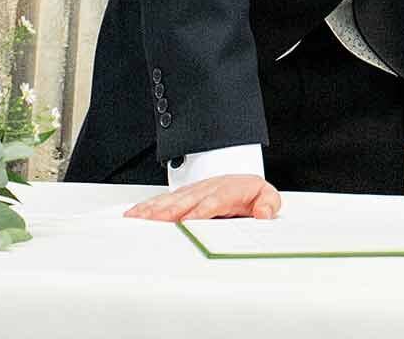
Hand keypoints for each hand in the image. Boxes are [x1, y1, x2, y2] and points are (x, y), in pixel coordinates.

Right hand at [123, 174, 281, 221]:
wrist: (239, 181)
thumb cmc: (249, 192)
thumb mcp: (266, 195)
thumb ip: (268, 204)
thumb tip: (264, 213)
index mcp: (229, 189)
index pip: (215, 200)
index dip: (201, 210)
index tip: (190, 220)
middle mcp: (207, 189)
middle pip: (187, 200)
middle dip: (171, 211)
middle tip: (156, 221)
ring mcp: (192, 191)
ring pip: (171, 200)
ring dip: (154, 209)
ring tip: (139, 218)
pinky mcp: (181, 196)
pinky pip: (162, 200)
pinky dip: (147, 207)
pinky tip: (135, 214)